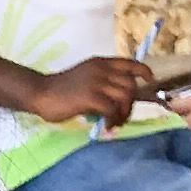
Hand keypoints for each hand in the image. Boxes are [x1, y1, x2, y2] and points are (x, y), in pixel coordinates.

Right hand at [28, 55, 153, 124]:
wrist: (40, 93)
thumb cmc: (60, 89)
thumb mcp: (85, 77)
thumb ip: (102, 81)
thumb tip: (119, 99)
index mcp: (100, 63)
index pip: (129, 63)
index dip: (143, 71)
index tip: (149, 80)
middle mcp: (101, 70)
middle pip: (130, 85)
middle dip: (131, 103)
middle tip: (122, 116)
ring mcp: (95, 82)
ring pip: (124, 97)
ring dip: (124, 113)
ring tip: (115, 123)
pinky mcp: (89, 97)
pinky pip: (112, 110)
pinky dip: (114, 121)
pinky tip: (107, 127)